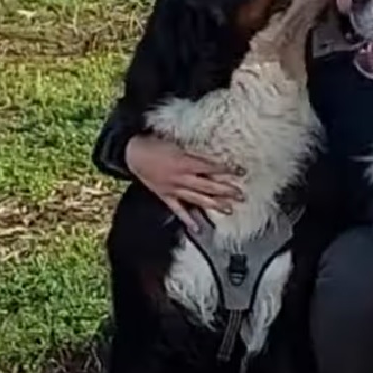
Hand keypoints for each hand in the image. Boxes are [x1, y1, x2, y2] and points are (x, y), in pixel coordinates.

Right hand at [124, 135, 244, 229]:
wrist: (131, 153)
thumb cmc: (154, 144)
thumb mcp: (177, 145)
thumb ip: (195, 155)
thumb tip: (212, 162)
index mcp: (185, 162)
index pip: (212, 168)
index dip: (227, 170)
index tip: (241, 172)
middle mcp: (181, 178)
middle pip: (208, 186)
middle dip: (226, 191)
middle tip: (241, 196)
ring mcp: (173, 189)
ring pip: (197, 199)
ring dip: (214, 205)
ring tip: (229, 210)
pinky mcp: (165, 196)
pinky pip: (178, 210)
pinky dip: (187, 219)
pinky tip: (197, 228)